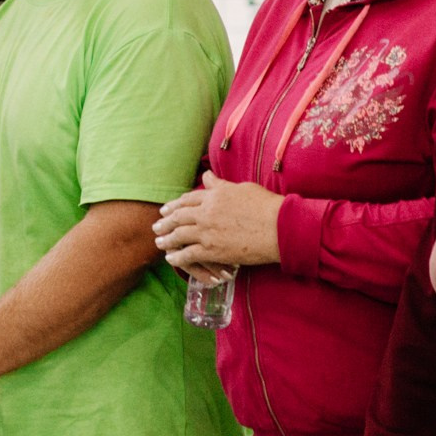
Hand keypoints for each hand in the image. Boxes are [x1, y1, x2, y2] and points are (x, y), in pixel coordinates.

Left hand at [154, 172, 284, 272]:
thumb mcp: (242, 189)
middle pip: (179, 217)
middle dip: (165, 222)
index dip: (174, 205)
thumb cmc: (266, 206)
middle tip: (156, 226)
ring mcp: (207, 232)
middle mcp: (206, 212)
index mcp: (214, 195)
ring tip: (159, 242)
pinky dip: (177, 258)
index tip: (166, 209)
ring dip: (167, 240)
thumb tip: (207, 176)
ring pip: (179, 236)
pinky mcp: (212, 250)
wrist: (278, 227)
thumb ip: (221, 185)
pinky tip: (171, 259)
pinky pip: (188, 254)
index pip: (188, 199)